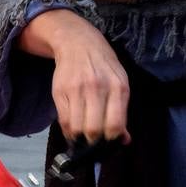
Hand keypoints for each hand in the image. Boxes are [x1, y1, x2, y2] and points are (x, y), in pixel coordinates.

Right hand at [31, 10, 129, 144]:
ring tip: (83, 136)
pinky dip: (68, 131)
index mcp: (118, 87)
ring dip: (79, 138)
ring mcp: (77, 89)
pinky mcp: (60, 91)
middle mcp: (98, 88)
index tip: (108, 143)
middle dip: (94, 142)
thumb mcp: (120, 83)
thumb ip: (122, 112)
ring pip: (77, 128)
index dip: (111, 140)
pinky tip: (73, 128)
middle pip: (94, 130)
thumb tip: (124, 141)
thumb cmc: (104, 66)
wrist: (78, 43)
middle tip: (94, 142)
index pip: (115, 125)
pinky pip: (64, 121)